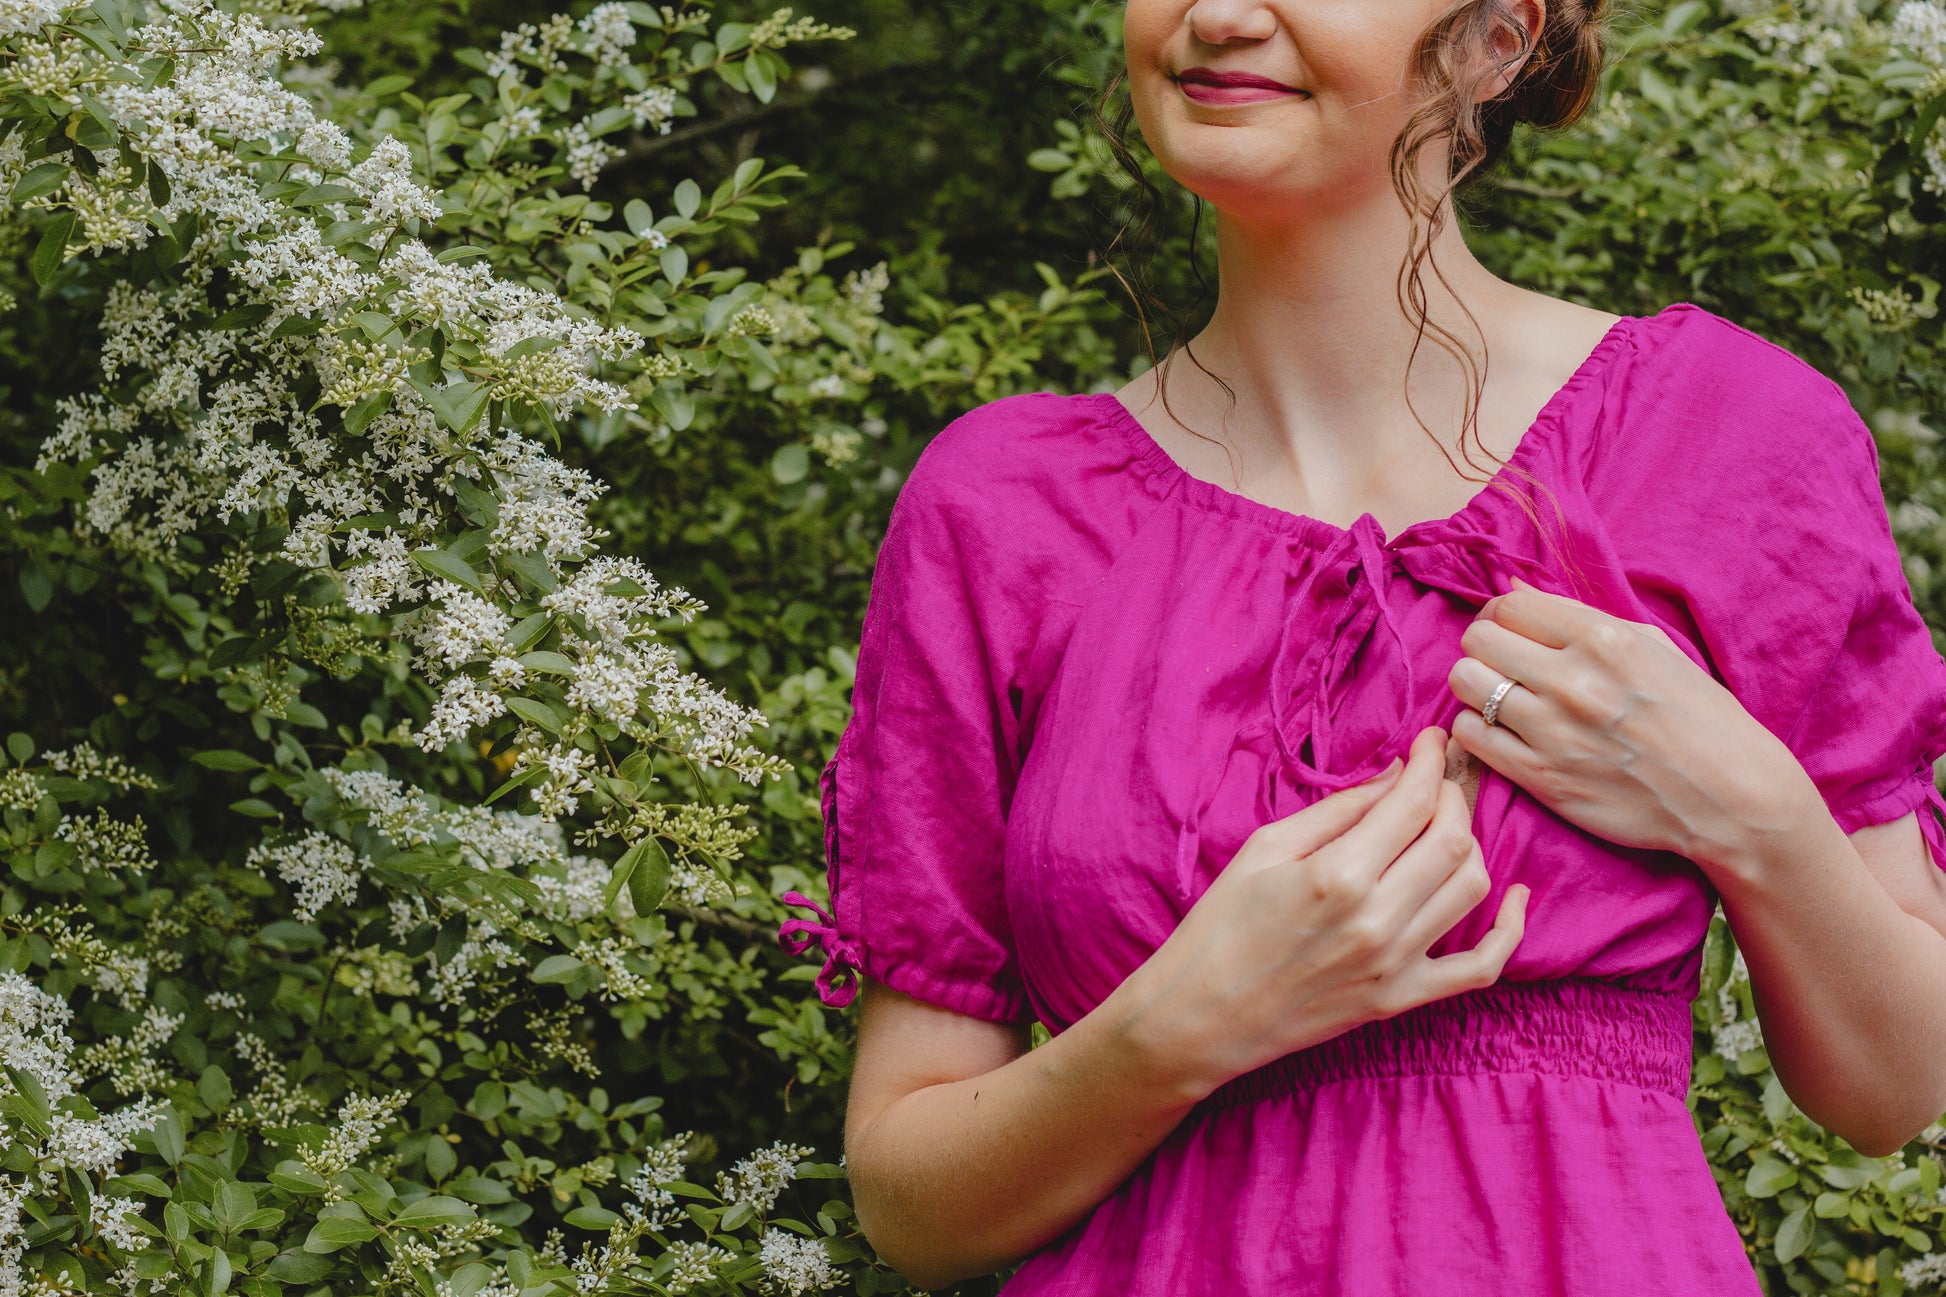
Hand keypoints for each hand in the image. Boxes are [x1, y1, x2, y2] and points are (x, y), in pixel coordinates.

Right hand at [1118, 725, 1528, 1103]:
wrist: (1201, 1015)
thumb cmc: (1221, 925)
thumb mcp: (1266, 849)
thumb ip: (1339, 811)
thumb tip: (1396, 776)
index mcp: (1337, 874)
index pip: (1413, 802)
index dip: (1431, 761)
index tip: (1432, 741)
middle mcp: (1376, 919)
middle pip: (1454, 838)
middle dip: (1452, 795)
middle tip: (1434, 781)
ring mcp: (1395, 964)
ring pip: (1472, 888)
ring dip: (1469, 845)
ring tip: (1442, 828)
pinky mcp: (1401, 1000)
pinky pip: (1481, 968)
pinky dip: (1510, 931)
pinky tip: (1515, 899)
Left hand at [1446, 575, 1812, 866]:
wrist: (1731, 797)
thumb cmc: (1698, 718)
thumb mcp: (1653, 648)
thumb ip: (1580, 619)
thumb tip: (1514, 589)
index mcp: (1603, 640)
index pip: (1509, 605)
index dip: (1502, 616)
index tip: (1512, 633)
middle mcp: (1573, 681)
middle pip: (1478, 639)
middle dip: (1485, 647)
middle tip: (1502, 665)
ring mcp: (1553, 731)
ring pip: (1465, 683)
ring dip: (1475, 687)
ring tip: (1501, 699)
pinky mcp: (1541, 777)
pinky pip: (1469, 735)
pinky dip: (1475, 729)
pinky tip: (1502, 733)